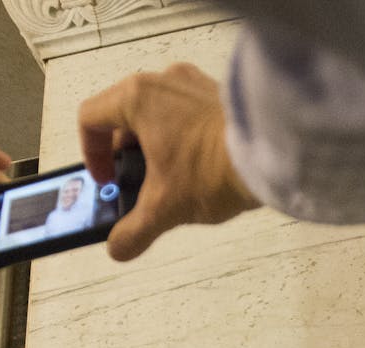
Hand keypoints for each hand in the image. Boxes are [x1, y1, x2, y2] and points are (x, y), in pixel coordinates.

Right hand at [79, 63, 259, 260]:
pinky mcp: (218, 94)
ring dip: (153, 146)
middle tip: (136, 184)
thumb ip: (133, 232)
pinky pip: (185, 112)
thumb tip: (118, 249)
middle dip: (124, 153)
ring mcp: (193, 83)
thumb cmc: (210, 170)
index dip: (91, 154)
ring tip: (169, 179)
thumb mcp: (164, 208)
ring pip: (156, 113)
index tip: (108, 180)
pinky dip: (180, 136)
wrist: (274, 153)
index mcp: (137, 98)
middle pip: (123, 115)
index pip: (91, 118)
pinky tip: (196, 167)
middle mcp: (163, 81)